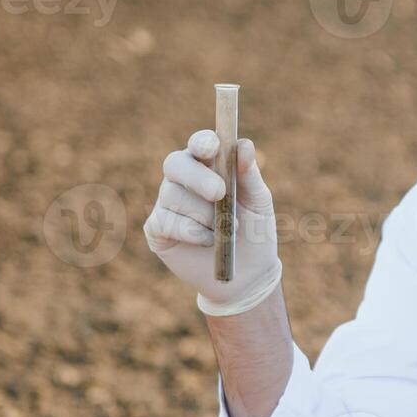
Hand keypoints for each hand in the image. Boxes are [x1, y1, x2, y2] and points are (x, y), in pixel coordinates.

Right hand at [144, 129, 281, 314]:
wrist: (247, 274)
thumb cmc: (254, 231)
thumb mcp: (258, 202)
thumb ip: (249, 174)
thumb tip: (244, 144)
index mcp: (209, 166)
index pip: (199, 145)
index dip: (202, 142)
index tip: (212, 148)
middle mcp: (183, 180)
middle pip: (175, 163)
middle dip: (197, 177)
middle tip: (220, 193)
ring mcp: (167, 203)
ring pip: (173, 196)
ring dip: (204, 214)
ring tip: (225, 230)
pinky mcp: (157, 229)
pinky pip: (166, 222)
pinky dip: (192, 232)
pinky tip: (208, 242)